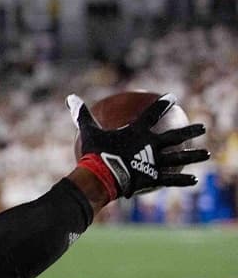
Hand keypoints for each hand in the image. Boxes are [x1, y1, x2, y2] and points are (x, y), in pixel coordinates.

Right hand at [67, 93, 208, 197]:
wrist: (101, 176)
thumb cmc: (95, 153)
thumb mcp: (88, 132)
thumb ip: (82, 115)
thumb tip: (70, 98)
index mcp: (138, 132)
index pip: (154, 113)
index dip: (164, 104)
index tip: (172, 98)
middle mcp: (152, 145)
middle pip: (175, 135)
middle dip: (190, 130)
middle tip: (202, 127)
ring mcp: (155, 162)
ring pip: (179, 157)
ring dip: (194, 155)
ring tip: (206, 154)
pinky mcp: (154, 177)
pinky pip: (171, 178)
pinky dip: (183, 179)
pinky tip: (194, 180)